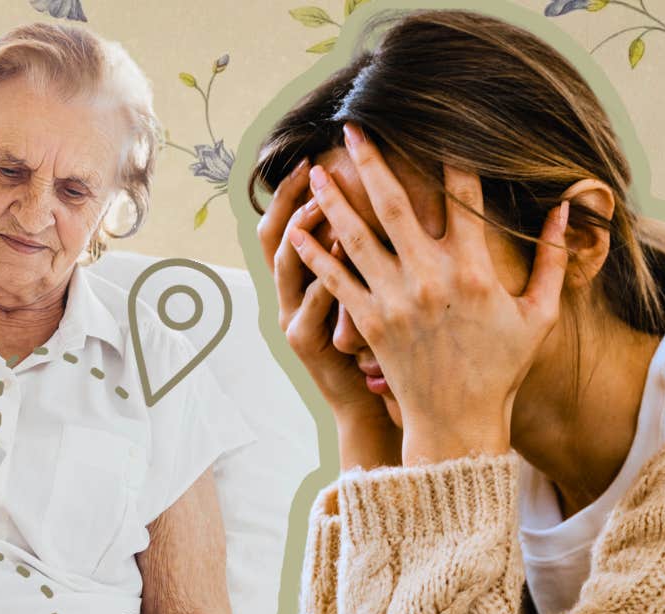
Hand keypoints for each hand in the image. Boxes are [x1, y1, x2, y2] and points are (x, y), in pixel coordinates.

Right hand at [259, 158, 401, 468]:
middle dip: (290, 198)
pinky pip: (313, 303)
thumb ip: (372, 254)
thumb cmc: (380, 348)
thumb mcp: (370, 296)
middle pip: (273, 236)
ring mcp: (293, 318)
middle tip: (312, 166)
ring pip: (286, 265)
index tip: (314, 156)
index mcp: (303, 279)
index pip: (288, 223)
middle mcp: (290, 295)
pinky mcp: (307, 343)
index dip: (294, 190)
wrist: (371, 407)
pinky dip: (326, 275)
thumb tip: (390, 201)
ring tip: (321, 202)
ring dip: (302, 231)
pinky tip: (344, 250)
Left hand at [287, 122, 570, 464]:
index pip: (463, 198)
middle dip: (371, 161)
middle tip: (352, 128)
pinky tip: (297, 230)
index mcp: (474, 270)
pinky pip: (335, 281)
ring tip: (314, 170)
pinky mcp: (368, 323)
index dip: (450, 158)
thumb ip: (550, 259)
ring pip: (356, 236)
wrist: (459, 421)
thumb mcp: (539, 315)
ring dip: (333, 200)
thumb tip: (567, 208)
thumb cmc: (501, 367)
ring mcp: (394, 300)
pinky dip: (314, 255)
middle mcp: (430, 278)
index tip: (437, 125)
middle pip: (394, 204)